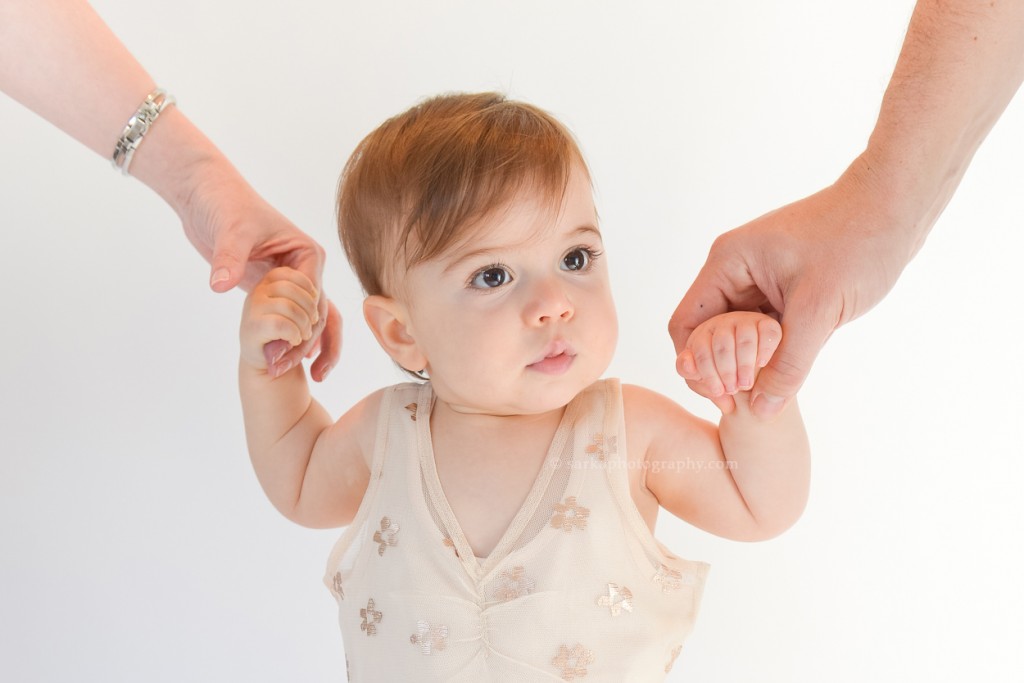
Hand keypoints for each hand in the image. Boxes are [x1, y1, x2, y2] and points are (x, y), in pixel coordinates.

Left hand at [179, 171, 340, 380]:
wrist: (205, 194)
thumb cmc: (224, 203)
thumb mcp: (229, 230)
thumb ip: (229, 259)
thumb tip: (220, 285)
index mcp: (307, 254)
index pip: (313, 299)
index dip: (301, 328)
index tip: (282, 352)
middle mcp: (306, 270)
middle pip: (317, 315)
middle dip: (303, 344)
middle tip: (279, 369)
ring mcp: (292, 281)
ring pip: (314, 321)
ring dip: (311, 348)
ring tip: (311, 378)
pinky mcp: (274, 289)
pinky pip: (291, 319)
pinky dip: (295, 340)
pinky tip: (294, 364)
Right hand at [669, 158, 915, 418]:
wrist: (897, 206)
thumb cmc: (856, 242)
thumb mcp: (819, 310)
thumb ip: (788, 364)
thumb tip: (760, 411)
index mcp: (727, 263)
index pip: (686, 324)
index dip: (695, 365)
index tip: (722, 396)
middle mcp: (734, 269)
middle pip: (707, 331)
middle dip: (722, 367)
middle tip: (744, 399)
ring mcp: (758, 277)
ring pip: (736, 333)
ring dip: (747, 361)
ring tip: (765, 390)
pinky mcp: (783, 286)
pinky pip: (761, 328)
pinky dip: (768, 351)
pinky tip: (783, 372)